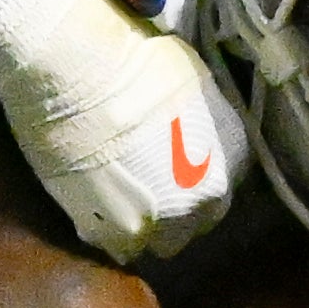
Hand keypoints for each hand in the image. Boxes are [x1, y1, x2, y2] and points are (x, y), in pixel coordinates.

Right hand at [0, 0, 247, 262]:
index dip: (194, 179)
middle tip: (144, 181)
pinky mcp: (105, 233)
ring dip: (141, 224)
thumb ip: (202, 121)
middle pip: (191, 223)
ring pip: (154, 242)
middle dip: (173, 209)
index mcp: (230, 161)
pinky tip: (92, 199)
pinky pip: (113, 245)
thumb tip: (191, 128)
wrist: (77, 73)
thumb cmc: (137, 62)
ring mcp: (155, 224)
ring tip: (117, 196)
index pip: (221, 189)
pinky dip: (104, 228)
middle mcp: (202, 201)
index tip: (171, 167)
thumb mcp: (194, 83)